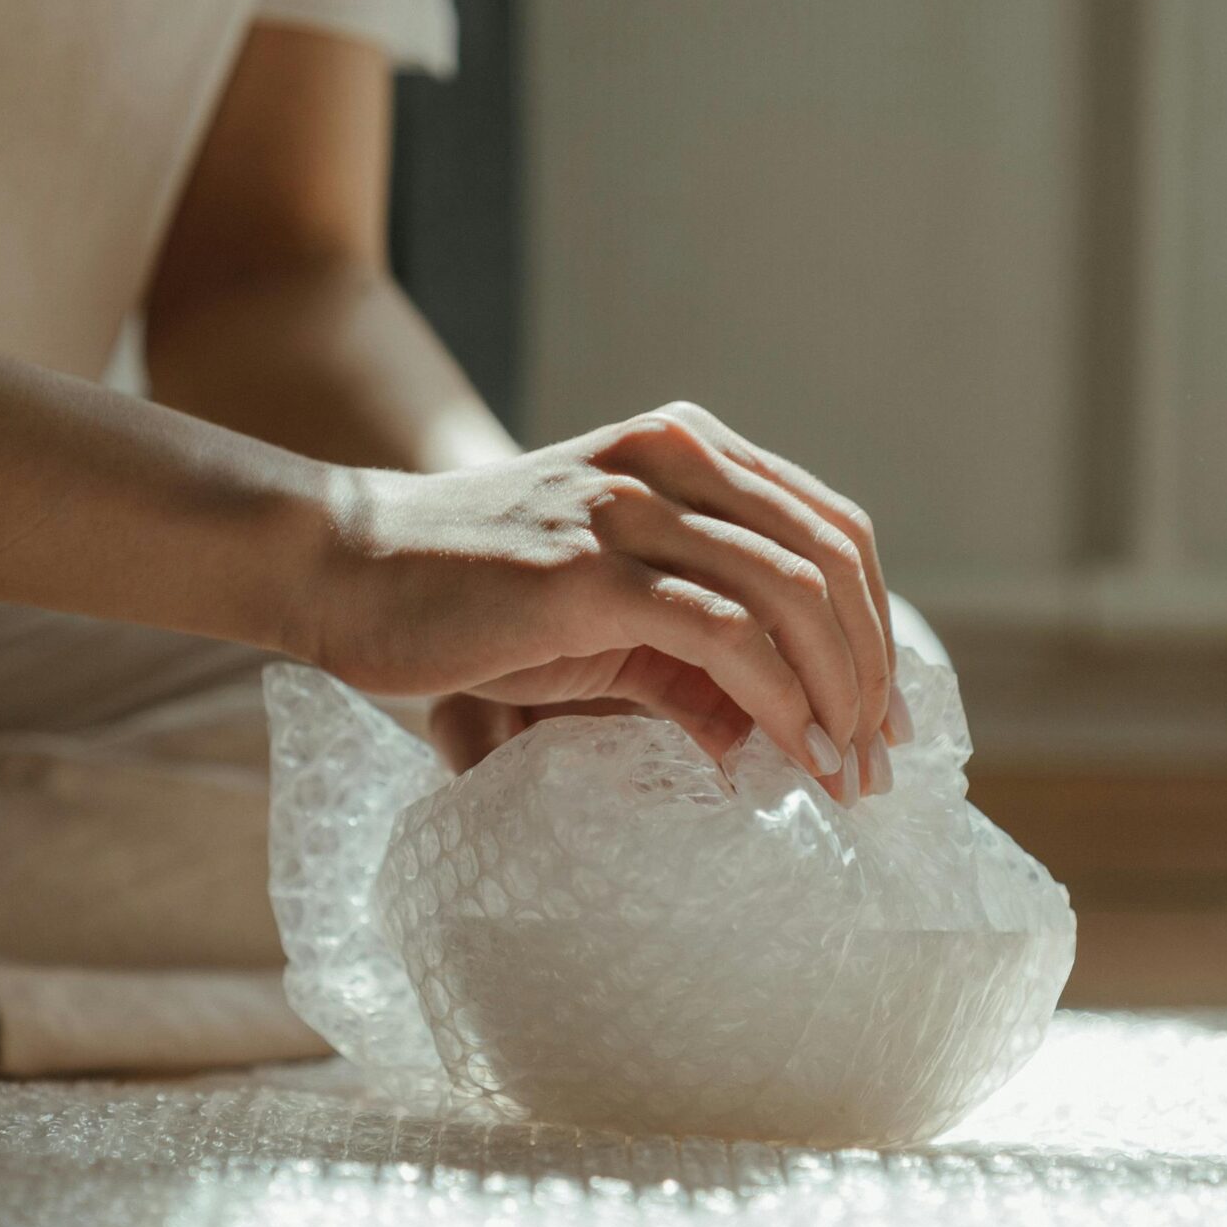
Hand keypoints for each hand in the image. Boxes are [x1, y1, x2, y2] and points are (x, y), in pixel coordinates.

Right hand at [298, 402, 899, 799]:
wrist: (343, 570)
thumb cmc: (466, 596)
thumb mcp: (601, 610)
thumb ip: (688, 655)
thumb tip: (770, 738)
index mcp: (684, 449)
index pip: (830, 529)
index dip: (874, 626)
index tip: (883, 718)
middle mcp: (669, 457)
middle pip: (831, 559)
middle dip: (872, 671)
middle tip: (879, 764)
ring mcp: (629, 507)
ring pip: (792, 594)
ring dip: (840, 697)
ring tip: (847, 777)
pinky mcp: (590, 569)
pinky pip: (725, 635)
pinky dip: (781, 704)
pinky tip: (793, 757)